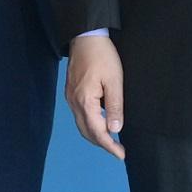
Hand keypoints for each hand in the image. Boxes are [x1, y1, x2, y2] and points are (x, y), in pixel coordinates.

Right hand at [66, 35, 126, 158]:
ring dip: (96, 135)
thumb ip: (114, 106)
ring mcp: (70, 98)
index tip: (121, 154)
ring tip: (111, 140)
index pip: (97, 131)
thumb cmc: (102, 55)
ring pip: (82, 124)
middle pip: (86, 132)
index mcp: (85, 101)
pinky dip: (90, 124)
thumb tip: (115, 129)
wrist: (85, 37)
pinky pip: (80, 115)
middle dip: (102, 143)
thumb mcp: (114, 80)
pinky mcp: (71, 92)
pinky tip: (101, 122)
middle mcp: (74, 102)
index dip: (109, 145)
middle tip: (118, 150)